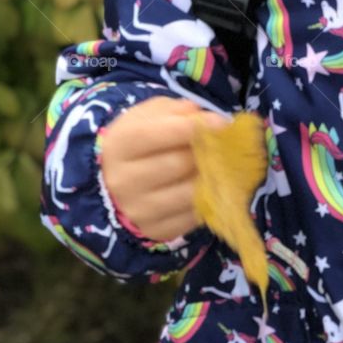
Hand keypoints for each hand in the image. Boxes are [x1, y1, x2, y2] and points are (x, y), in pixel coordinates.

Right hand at [99, 95, 230, 242]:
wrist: (119, 177)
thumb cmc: (144, 137)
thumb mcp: (154, 114)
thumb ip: (179, 111)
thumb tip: (208, 120)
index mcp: (120, 145)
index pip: (158, 134)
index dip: (193, 127)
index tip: (222, 123)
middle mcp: (123, 181)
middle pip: (178, 163)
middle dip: (204, 152)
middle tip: (219, 145)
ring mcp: (137, 211)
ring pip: (189, 192)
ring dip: (209, 177)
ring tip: (214, 165)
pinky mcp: (154, 231)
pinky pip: (193, 215)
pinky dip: (206, 199)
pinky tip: (205, 186)